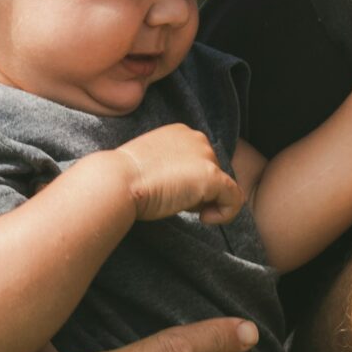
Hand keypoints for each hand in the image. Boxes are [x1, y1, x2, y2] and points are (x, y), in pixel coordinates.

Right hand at [112, 124, 242, 223]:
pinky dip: (225, 214)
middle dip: (198, 191)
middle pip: (212, 172)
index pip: (199, 160)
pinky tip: (204, 219)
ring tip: (180, 206)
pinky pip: (234, 199)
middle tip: (173, 200)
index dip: (189, 181)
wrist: (117, 182)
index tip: (170, 192)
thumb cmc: (126, 178)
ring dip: (206, 202)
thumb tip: (189, 189)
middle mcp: (197, 138)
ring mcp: (205, 156)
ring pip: (223, 187)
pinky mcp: (212, 175)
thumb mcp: (151, 164)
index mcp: (181, 132)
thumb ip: (173, 167)